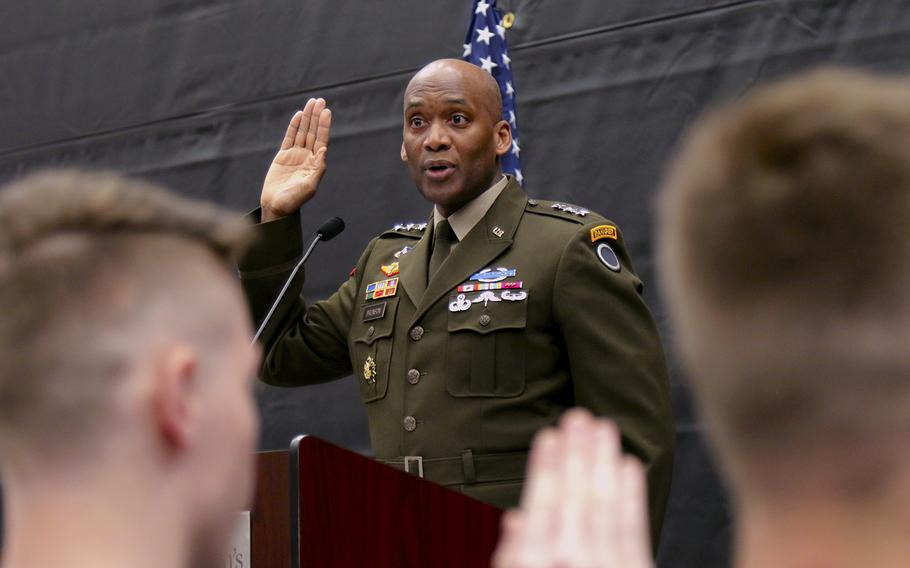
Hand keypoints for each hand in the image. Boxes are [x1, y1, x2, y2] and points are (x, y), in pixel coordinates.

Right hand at [261, 98, 331, 221]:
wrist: (276, 207)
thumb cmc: (293, 201)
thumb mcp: (309, 186)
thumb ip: (318, 169)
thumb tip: (324, 151)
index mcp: (315, 164)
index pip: (321, 140)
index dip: (324, 126)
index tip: (326, 111)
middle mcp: (307, 157)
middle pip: (313, 132)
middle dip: (316, 116)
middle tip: (320, 100)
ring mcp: (295, 155)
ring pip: (302, 132)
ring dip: (307, 118)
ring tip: (311, 103)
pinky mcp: (283, 156)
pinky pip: (289, 137)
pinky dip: (294, 126)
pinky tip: (299, 115)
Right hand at [492, 409, 653, 567]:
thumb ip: (512, 553)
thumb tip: (514, 519)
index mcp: (535, 557)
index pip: (541, 503)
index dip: (545, 466)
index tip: (548, 435)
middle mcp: (570, 557)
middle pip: (574, 495)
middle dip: (577, 451)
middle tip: (578, 416)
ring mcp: (604, 562)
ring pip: (604, 503)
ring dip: (604, 460)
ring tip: (604, 428)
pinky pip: (633, 528)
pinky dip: (632, 495)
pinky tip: (630, 465)